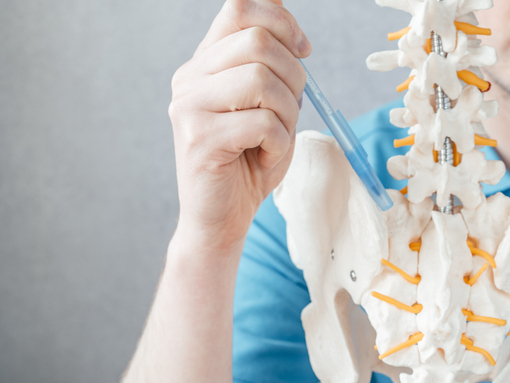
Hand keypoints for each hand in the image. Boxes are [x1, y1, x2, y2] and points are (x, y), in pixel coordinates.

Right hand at [168, 0, 309, 250]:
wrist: (222, 218)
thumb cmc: (249, 163)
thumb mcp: (269, 107)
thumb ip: (274, 68)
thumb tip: (292, 27)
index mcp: (206, 63)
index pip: (240, 8)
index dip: (282, 19)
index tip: (304, 50)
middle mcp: (190, 77)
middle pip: (258, 41)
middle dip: (294, 75)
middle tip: (292, 110)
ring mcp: (190, 106)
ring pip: (261, 78)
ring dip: (287, 112)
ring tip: (276, 137)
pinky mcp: (200, 137)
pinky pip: (262, 122)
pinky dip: (278, 142)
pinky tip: (264, 157)